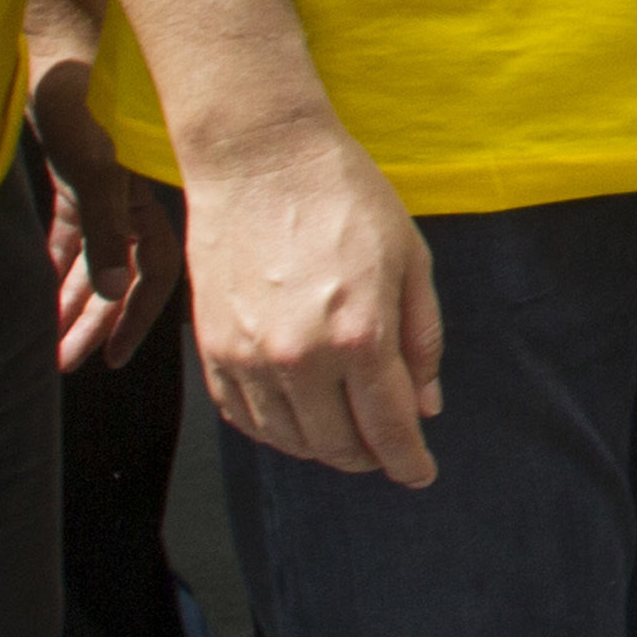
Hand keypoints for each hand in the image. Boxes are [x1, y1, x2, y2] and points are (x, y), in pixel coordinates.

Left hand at [36, 101, 170, 371]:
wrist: (59, 52)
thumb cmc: (84, 105)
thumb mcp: (95, 171)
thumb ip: (108, 233)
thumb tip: (117, 292)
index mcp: (151, 203)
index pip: (154, 275)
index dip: (135, 319)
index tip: (109, 359)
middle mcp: (134, 206)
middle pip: (119, 279)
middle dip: (93, 323)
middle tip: (66, 363)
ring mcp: (106, 197)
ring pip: (92, 264)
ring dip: (72, 303)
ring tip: (51, 340)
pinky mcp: (79, 186)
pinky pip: (71, 242)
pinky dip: (57, 270)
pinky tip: (43, 294)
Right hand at [182, 114, 440, 481]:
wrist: (261, 161)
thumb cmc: (348, 200)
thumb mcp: (413, 262)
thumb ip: (422, 341)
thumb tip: (426, 407)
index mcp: (361, 335)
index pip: (388, 428)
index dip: (408, 461)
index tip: (420, 474)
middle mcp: (300, 357)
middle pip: (338, 444)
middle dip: (371, 457)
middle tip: (389, 451)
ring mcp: (247, 356)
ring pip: (289, 439)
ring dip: (323, 448)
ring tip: (348, 436)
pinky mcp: (210, 348)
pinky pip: (243, 417)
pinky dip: (274, 431)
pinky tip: (298, 421)